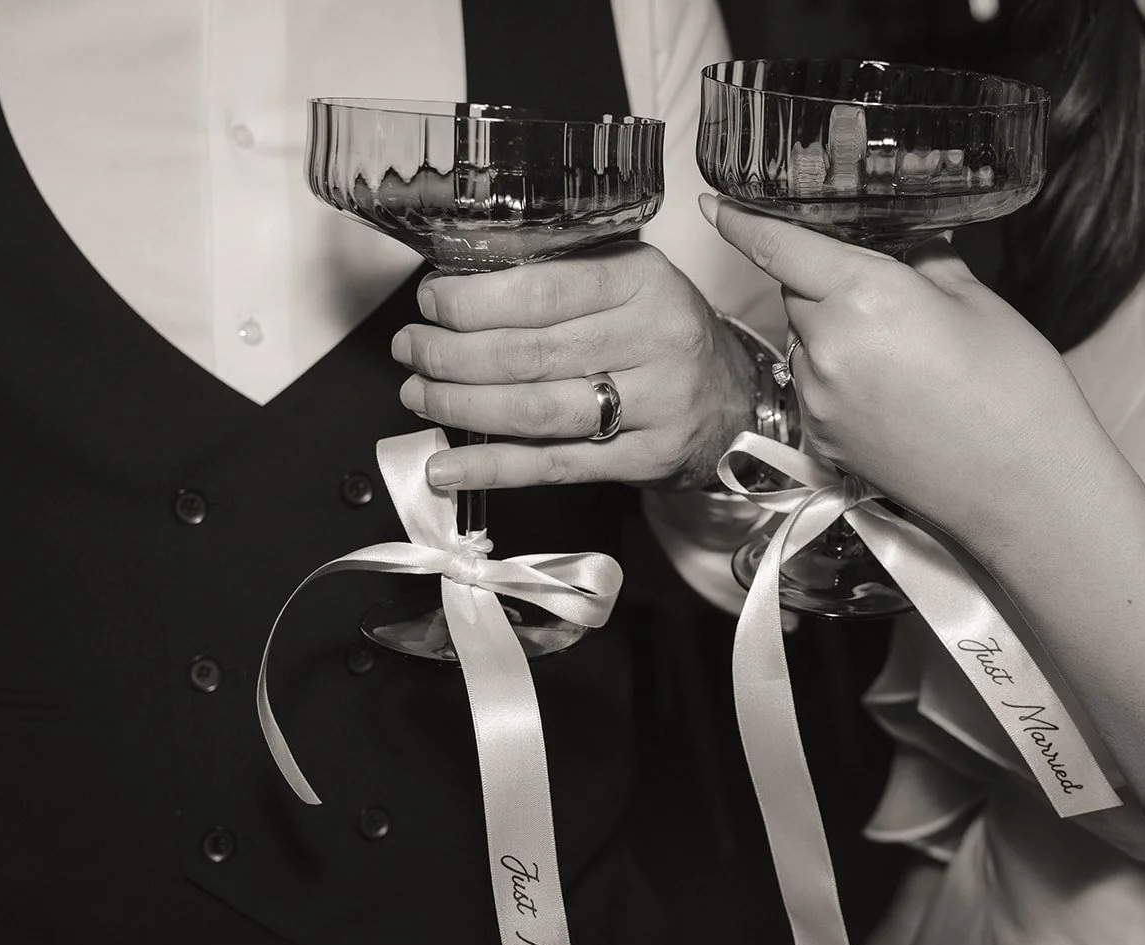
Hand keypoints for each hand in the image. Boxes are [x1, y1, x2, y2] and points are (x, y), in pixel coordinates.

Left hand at [393, 241, 755, 491]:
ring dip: (460, 406)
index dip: (469, 302)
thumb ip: (562, 276)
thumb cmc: (663, 333)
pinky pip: (553, 464)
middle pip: (526, 354)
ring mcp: (654, 405)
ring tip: (419, 394)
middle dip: (450, 354)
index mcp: (643, 281)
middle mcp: (654, 340)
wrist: (733, 401)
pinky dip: (491, 467)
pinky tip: (446, 467)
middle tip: (411, 350)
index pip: (538, 292)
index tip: (429, 303)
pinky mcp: (644, 459)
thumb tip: (460, 285)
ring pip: (534, 410)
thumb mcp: (630, 280)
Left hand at [700, 195, 1102, 537]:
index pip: (779, 246)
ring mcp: (820, 399)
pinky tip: (892, 394)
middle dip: (825, 282)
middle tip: (885, 292)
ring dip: (831, 334)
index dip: (744, 220)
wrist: (1025, 491)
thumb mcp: (976, 302)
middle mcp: (828, 347)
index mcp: (864, 295)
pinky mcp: (824, 441)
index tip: (717, 204)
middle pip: (796, 293)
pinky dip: (837, 379)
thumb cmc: (1016, 391)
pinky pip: (814, 388)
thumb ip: (924, 260)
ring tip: (901, 356)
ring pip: (803, 343)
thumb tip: (906, 239)